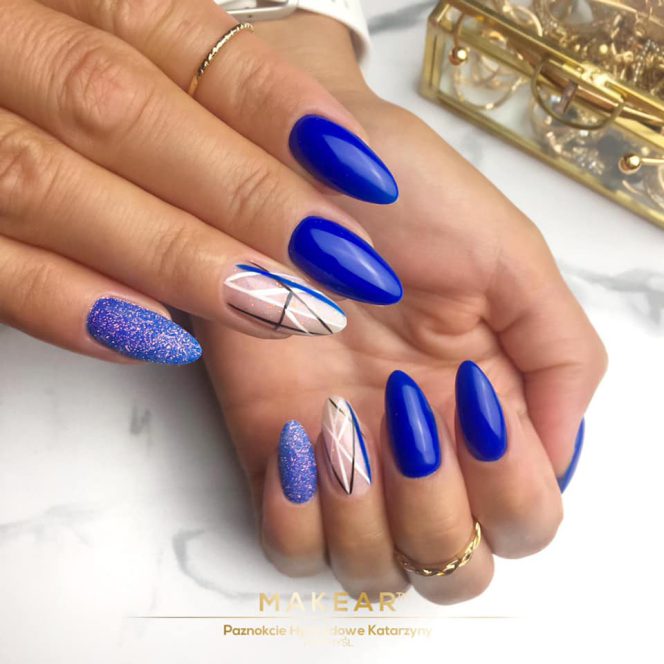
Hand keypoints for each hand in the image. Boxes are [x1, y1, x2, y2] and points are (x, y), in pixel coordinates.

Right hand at [0, 0, 400, 364]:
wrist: (354, 281)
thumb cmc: (230, 148)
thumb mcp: (240, 73)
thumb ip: (252, 93)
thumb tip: (330, 145)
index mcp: (82, 3)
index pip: (179, 35)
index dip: (267, 100)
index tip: (351, 162)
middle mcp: (23, 56)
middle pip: (117, 107)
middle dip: (235, 187)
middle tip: (332, 253)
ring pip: (48, 184)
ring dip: (173, 252)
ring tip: (273, 304)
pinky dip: (68, 303)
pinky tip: (160, 334)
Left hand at [196, 13, 606, 603]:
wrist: (289, 172)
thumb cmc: (399, 196)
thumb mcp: (508, 256)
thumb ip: (561, 355)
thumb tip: (558, 450)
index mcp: (487, 409)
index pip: (524, 518)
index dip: (509, 488)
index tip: (469, 402)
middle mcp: (421, 449)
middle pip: (450, 565)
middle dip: (436, 510)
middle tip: (406, 415)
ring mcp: (346, 456)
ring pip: (371, 566)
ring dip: (367, 515)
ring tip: (342, 419)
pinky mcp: (273, 450)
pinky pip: (291, 545)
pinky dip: (298, 519)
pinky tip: (298, 441)